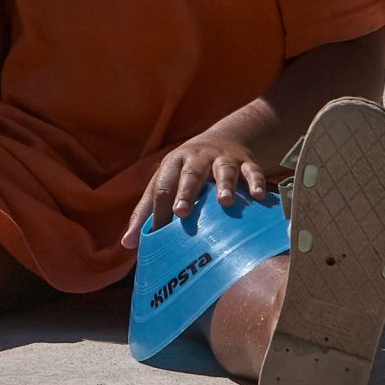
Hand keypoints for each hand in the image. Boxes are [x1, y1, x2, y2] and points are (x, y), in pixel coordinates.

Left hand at [120, 132, 271, 247]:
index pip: (162, 187)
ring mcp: (222, 159)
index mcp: (172, 164)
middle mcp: (196, 158)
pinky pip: (252, 171)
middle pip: (189, 174)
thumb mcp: (164, 183)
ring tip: (225, 202)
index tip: (158, 232)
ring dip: (223, 185)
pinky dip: (255, 182)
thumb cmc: (184, 173)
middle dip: (184, 192)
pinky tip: (258, 196)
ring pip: (223, 170)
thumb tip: (127, 244)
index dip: (159, 209)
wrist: (222, 140)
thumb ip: (146, 212)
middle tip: (181, 212)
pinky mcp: (245, 163)